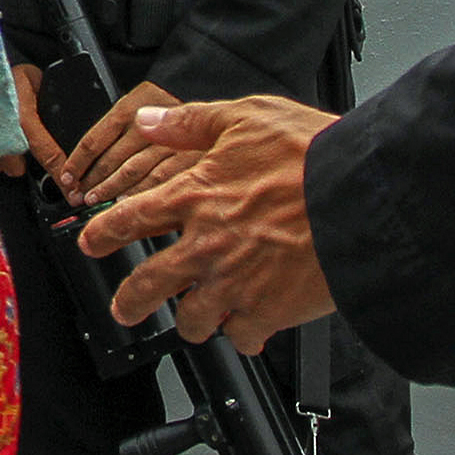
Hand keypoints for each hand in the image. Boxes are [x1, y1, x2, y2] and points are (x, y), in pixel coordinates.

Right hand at [10, 62, 74, 183]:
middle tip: (18, 137)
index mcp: (22, 120)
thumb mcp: (31, 76)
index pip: (49, 155)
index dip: (62, 175)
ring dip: (1, 155)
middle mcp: (0, 136)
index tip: (72, 192)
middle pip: (17, 168)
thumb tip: (63, 109)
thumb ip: (47, 95)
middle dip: (20, 159)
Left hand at [66, 79, 184, 204]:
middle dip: (91, 182)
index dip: (76, 163)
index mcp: (131, 107)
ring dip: (110, 189)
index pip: (94, 140)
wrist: (207, 89)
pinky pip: (159, 179)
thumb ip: (121, 125)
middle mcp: (148, 125)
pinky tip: (127, 203)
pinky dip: (140, 192)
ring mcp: (170, 143)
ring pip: (131, 171)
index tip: (67, 178)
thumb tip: (90, 155)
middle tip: (79, 197)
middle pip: (110, 159)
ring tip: (96, 200)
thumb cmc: (171, 100)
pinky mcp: (190, 157)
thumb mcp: (141, 100)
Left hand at [76, 95, 339, 349]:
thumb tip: (148, 120)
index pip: (130, 220)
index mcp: (195, 197)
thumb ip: (191, 122)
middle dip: (130, 302)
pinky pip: (243, 337)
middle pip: (148, 285)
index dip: (103, 234)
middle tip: (125, 310)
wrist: (363, 199)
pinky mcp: (268, 311)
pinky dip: (244, 336)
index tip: (91, 243)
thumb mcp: (247, 117)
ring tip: (194, 322)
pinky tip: (249, 331)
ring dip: (192, 322)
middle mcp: (205, 245)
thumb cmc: (312, 155)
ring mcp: (234, 283)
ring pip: (193, 320)